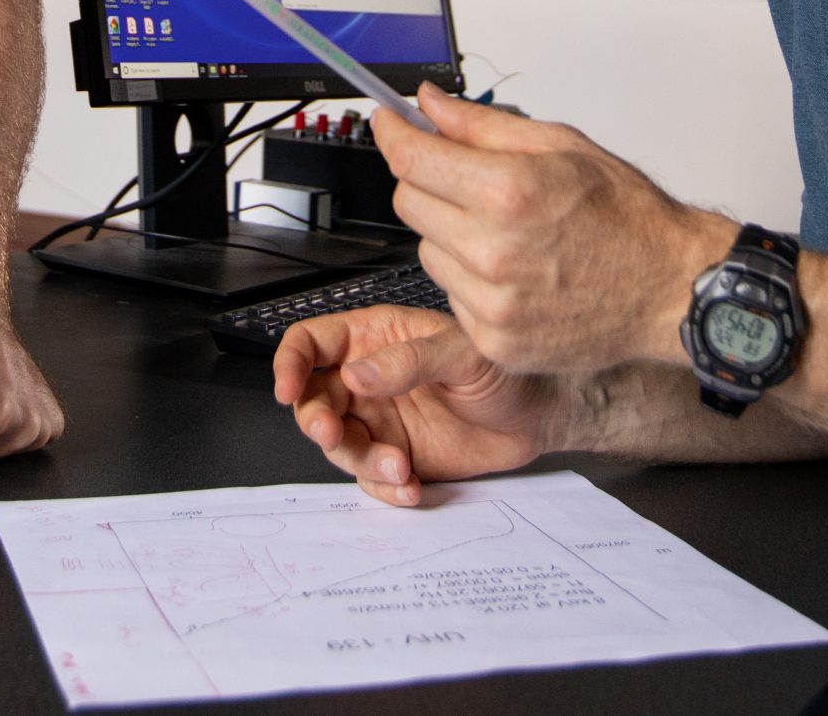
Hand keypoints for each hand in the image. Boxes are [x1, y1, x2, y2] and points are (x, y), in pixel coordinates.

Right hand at [274, 305, 569, 505]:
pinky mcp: (397, 456)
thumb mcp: (461, 354)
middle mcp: (370, 380)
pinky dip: (384, 487)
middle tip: (335, 435)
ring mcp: (381, 420)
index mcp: (377, 339)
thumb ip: (408, 361)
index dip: (290, 363)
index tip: (286, 389)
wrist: (540, 418)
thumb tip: (356, 374)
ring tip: (400, 466)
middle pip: (314, 400)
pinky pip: (370, 477)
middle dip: (318, 422)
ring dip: (360, 461)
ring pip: (339, 445)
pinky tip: (412, 486)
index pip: (312, 343)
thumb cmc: (506, 370)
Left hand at [376, 84, 731, 375]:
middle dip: (426, 180)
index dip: (393, 134)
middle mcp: (495, 251)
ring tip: (503, 231)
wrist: (671, 290)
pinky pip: (450, 295)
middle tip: (464, 178)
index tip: (389, 123)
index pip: (412, 158)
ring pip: (425, 250)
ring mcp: (492, 303)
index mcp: (510, 192)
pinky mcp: (495, 340)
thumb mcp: (561, 146)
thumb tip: (429, 106)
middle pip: (408, 202)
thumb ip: (483, 126)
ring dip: (448, 232)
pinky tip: (512, 270)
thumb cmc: (628, 218)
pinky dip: (469, 278)